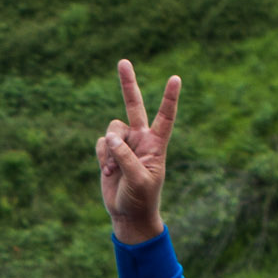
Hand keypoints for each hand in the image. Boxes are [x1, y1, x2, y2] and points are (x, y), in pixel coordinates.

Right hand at [98, 58, 178, 244]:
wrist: (128, 215)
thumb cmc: (141, 199)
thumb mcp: (139, 180)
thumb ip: (126, 157)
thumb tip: (110, 136)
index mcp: (156, 145)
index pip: (165, 117)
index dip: (169, 98)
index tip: (175, 79)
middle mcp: (140, 139)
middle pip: (134, 106)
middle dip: (128, 84)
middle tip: (123, 62)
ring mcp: (124, 145)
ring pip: (112, 130)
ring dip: (110, 150)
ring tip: (112, 170)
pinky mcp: (109, 152)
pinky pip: (102, 143)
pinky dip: (102, 156)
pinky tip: (107, 172)